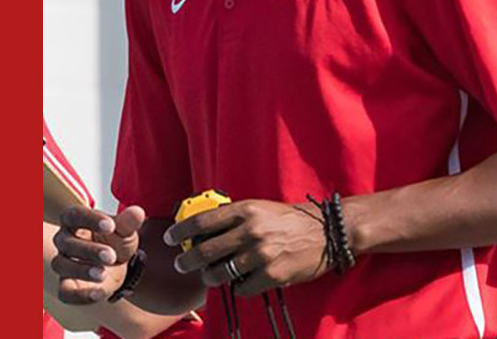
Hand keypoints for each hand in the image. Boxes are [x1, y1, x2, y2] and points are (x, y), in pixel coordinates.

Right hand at [52, 205, 146, 303]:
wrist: (118, 265)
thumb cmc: (115, 240)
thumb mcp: (125, 231)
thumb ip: (129, 222)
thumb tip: (138, 213)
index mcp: (75, 220)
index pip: (75, 215)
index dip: (90, 220)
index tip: (110, 225)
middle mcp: (64, 240)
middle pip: (67, 243)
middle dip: (89, 250)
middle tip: (111, 256)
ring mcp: (63, 263)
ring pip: (62, 265)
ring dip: (82, 270)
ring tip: (103, 274)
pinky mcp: (67, 286)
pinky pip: (66, 292)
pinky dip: (80, 295)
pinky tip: (99, 294)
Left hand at [164, 199, 327, 297]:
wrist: (326, 232)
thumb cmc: (290, 219)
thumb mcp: (260, 208)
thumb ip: (234, 218)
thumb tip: (203, 231)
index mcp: (246, 210)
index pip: (203, 221)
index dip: (181, 230)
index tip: (169, 238)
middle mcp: (251, 231)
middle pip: (205, 251)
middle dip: (188, 260)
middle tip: (182, 265)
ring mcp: (260, 255)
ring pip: (220, 273)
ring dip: (212, 277)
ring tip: (212, 276)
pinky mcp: (271, 275)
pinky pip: (242, 288)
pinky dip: (239, 287)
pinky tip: (244, 281)